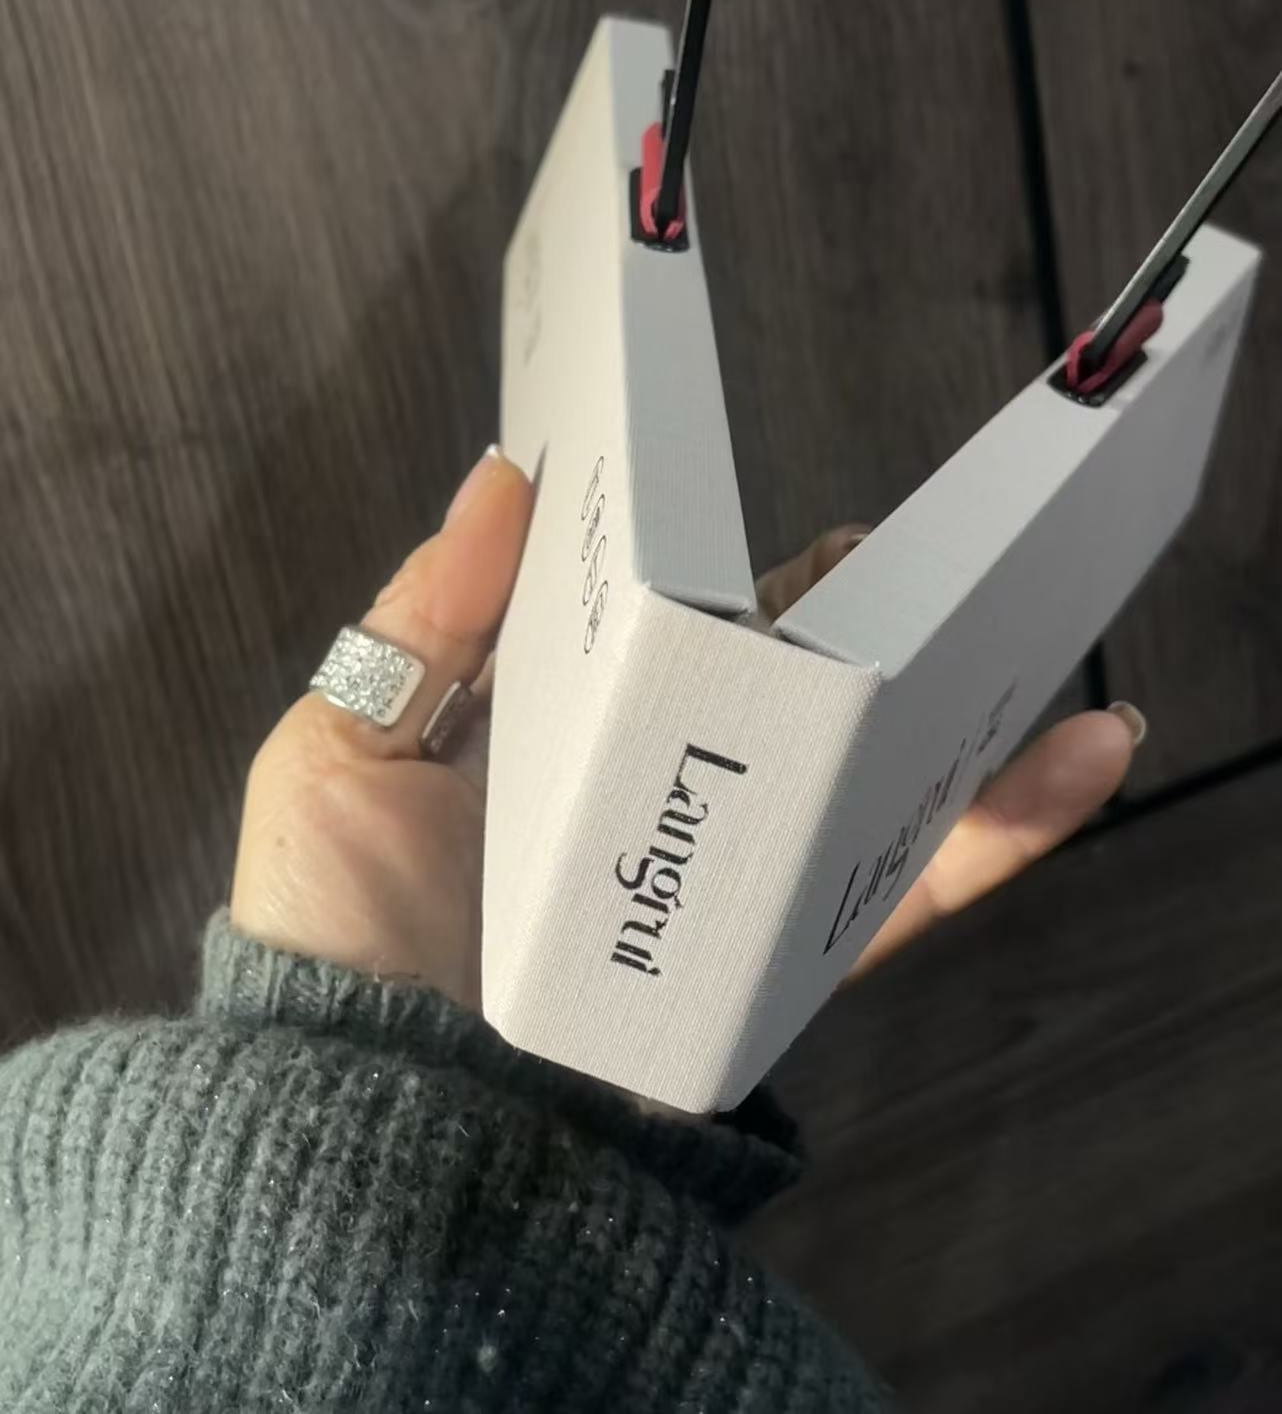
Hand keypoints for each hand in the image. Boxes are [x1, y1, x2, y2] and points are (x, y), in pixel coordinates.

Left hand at [232, 456, 1140, 1012]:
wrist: (375, 1118)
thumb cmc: (334, 931)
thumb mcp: (344, 746)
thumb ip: (429, 612)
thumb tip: (506, 475)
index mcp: (565, 743)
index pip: (671, 639)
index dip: (738, 576)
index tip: (800, 524)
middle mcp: (657, 805)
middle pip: (786, 700)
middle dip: (859, 629)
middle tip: (920, 566)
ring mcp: (723, 884)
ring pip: (865, 785)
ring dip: (965, 714)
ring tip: (1028, 638)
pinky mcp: (776, 963)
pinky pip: (902, 893)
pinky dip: (998, 831)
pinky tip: (1080, 760)